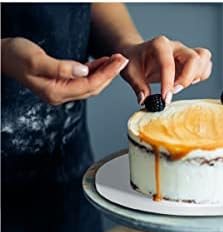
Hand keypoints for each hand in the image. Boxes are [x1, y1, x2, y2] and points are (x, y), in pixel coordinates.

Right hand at [1, 37, 128, 104]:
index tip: (119, 62)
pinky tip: (101, 63)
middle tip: (122, 60)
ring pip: (90, 84)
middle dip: (110, 74)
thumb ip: (61, 67)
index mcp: (55, 92)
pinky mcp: (60, 84)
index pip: (89, 85)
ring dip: (104, 72)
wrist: (2, 56)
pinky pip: (83, 80)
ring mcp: (60, 91)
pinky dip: (94, 71)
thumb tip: (83, 71)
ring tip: (115, 60)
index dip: (107, 73)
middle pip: (93, 87)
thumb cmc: (14, 56)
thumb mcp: (36, 60)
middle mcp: (60, 95)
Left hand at [118, 36, 211, 103]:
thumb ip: (138, 86)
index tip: (165, 98)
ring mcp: (185, 52)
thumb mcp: (130, 72)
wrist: (138, 55)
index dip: (168, 83)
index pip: (168, 63)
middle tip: (174, 91)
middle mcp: (175, 46)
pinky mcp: (192, 60)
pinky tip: (188, 82)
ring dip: (197, 75)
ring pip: (204, 58)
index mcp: (159, 45)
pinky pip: (206, 65)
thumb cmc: (134, 60)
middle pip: (194, 58)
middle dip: (186, 79)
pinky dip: (202, 75)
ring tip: (182, 84)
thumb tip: (145, 100)